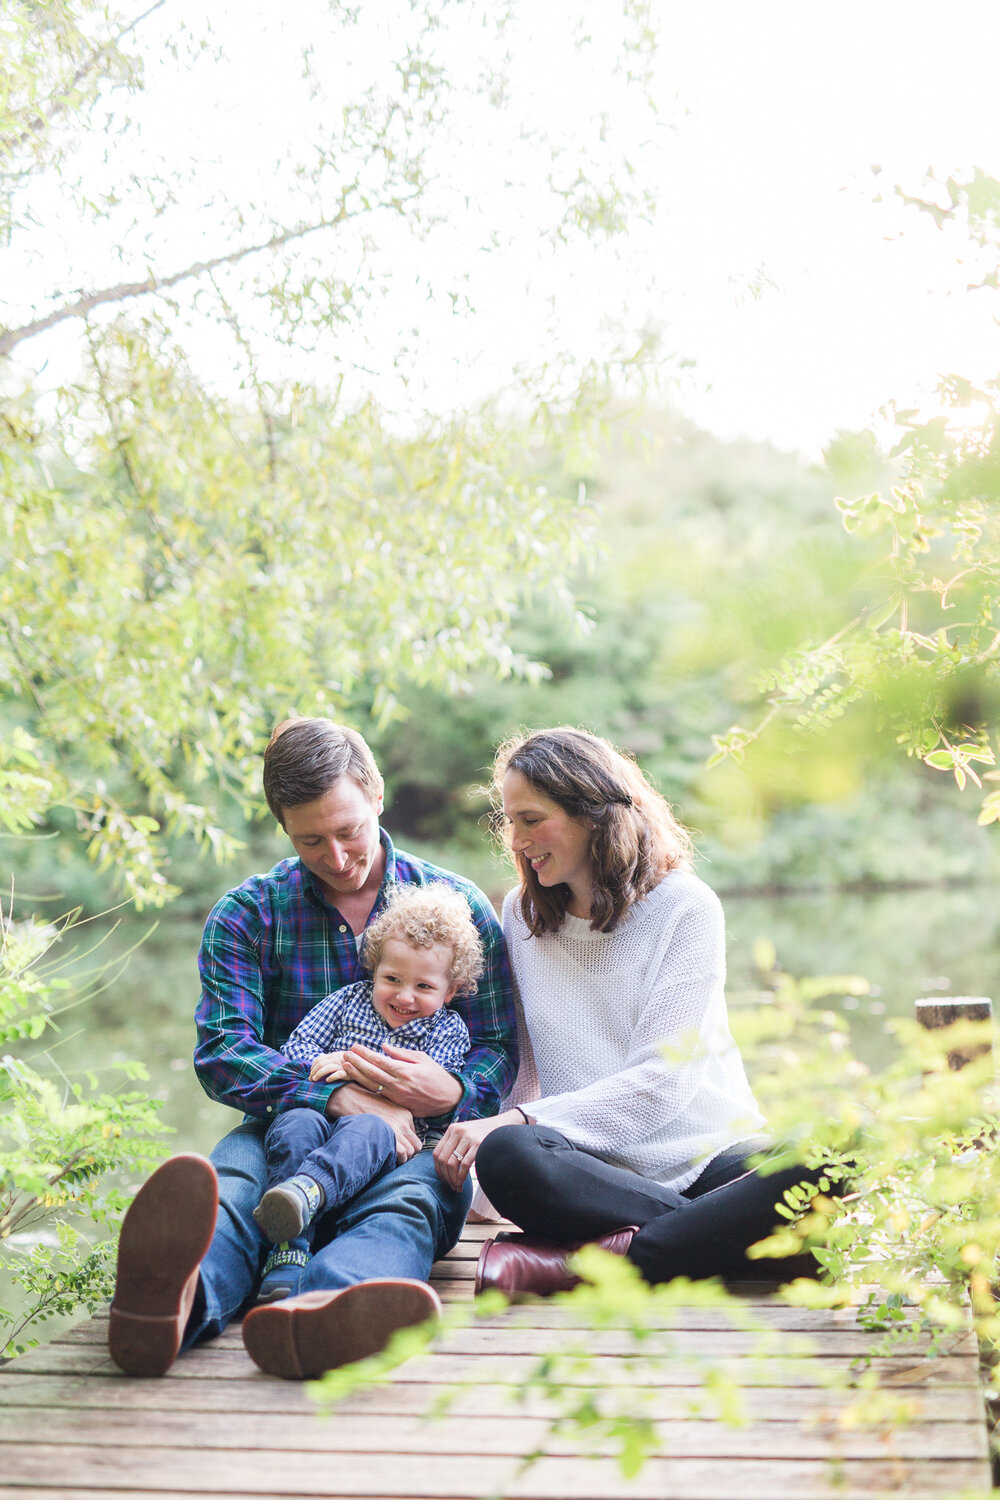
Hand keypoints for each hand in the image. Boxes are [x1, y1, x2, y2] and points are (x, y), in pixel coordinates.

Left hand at [309, 1051, 346, 1081]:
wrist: (362, 1063)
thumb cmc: (349, 1062)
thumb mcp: (339, 1057)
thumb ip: (330, 1059)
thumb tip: (318, 1063)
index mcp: (333, 1055)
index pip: (319, 1060)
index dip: (312, 1067)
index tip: (310, 1074)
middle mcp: (336, 1059)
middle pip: (321, 1064)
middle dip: (313, 1072)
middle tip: (310, 1079)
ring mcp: (341, 1065)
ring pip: (327, 1068)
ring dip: (318, 1074)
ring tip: (315, 1080)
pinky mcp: (347, 1072)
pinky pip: (338, 1074)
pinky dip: (331, 1077)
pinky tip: (327, 1081)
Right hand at [325, 1082, 420, 1161]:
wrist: (350, 1099)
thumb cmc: (363, 1105)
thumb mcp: (384, 1109)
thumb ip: (395, 1121)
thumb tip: (398, 1138)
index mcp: (406, 1113)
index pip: (415, 1136)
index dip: (406, 1144)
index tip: (396, 1146)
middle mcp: (405, 1121)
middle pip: (416, 1145)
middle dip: (407, 1153)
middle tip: (394, 1154)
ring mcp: (399, 1128)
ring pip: (411, 1152)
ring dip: (402, 1158)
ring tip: (389, 1156)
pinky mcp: (391, 1136)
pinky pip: (403, 1154)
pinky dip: (397, 1159)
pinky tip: (386, 1157)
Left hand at [340, 1042, 462, 1114]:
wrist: (449, 1100)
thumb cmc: (437, 1076)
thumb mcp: (423, 1058)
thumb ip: (402, 1053)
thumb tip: (384, 1046)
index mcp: (405, 1071)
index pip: (379, 1061)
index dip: (365, 1054)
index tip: (354, 1046)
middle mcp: (399, 1085)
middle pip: (372, 1073)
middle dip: (356, 1063)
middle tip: (345, 1054)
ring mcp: (397, 1097)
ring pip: (372, 1085)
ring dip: (357, 1075)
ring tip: (346, 1066)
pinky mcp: (397, 1105)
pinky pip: (379, 1095)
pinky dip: (367, 1087)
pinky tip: (358, 1080)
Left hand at [432, 1109, 525, 1191]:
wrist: (504, 1126)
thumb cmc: (484, 1134)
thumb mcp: (466, 1133)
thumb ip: (455, 1143)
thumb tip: (443, 1166)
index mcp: (452, 1129)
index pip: (437, 1153)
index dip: (438, 1169)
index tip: (443, 1179)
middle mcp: (458, 1131)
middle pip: (443, 1160)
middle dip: (445, 1177)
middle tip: (450, 1186)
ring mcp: (468, 1137)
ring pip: (452, 1164)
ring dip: (452, 1179)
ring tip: (456, 1187)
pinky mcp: (478, 1144)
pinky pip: (464, 1165)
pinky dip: (461, 1178)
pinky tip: (462, 1184)